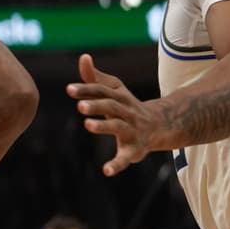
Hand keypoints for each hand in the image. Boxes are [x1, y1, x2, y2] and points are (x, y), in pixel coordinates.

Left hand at [67, 53, 168, 175]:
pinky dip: (117, 165)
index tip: (69, 89)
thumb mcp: (114, 91)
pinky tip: (106, 171)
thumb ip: (96, 77)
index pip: (102, 91)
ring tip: (88, 125)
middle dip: (96, 106)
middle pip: (111, 107)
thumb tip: (83, 57)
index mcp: (120, 98)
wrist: (160, 125)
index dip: (87, 89)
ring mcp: (132, 130)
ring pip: (119, 128)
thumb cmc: (127, 106)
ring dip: (104, 127)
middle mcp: (127, 112)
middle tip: (79, 106)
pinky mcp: (134, 149)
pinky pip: (126, 157)